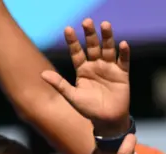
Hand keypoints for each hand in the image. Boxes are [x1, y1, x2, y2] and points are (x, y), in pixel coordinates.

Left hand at [41, 19, 129, 135]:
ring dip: (107, 37)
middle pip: (92, 46)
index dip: (72, 41)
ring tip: (105, 24)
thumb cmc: (87, 109)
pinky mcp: (122, 74)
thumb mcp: (71, 96)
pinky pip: (123, 61)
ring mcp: (109, 68)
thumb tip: (41, 74)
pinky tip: (122, 44)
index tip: (67, 29)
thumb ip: (58, 84)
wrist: (105, 120)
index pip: (76, 52)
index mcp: (82, 70)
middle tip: (86, 21)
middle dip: (90, 34)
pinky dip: (123, 53)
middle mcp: (95, 66)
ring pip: (108, 49)